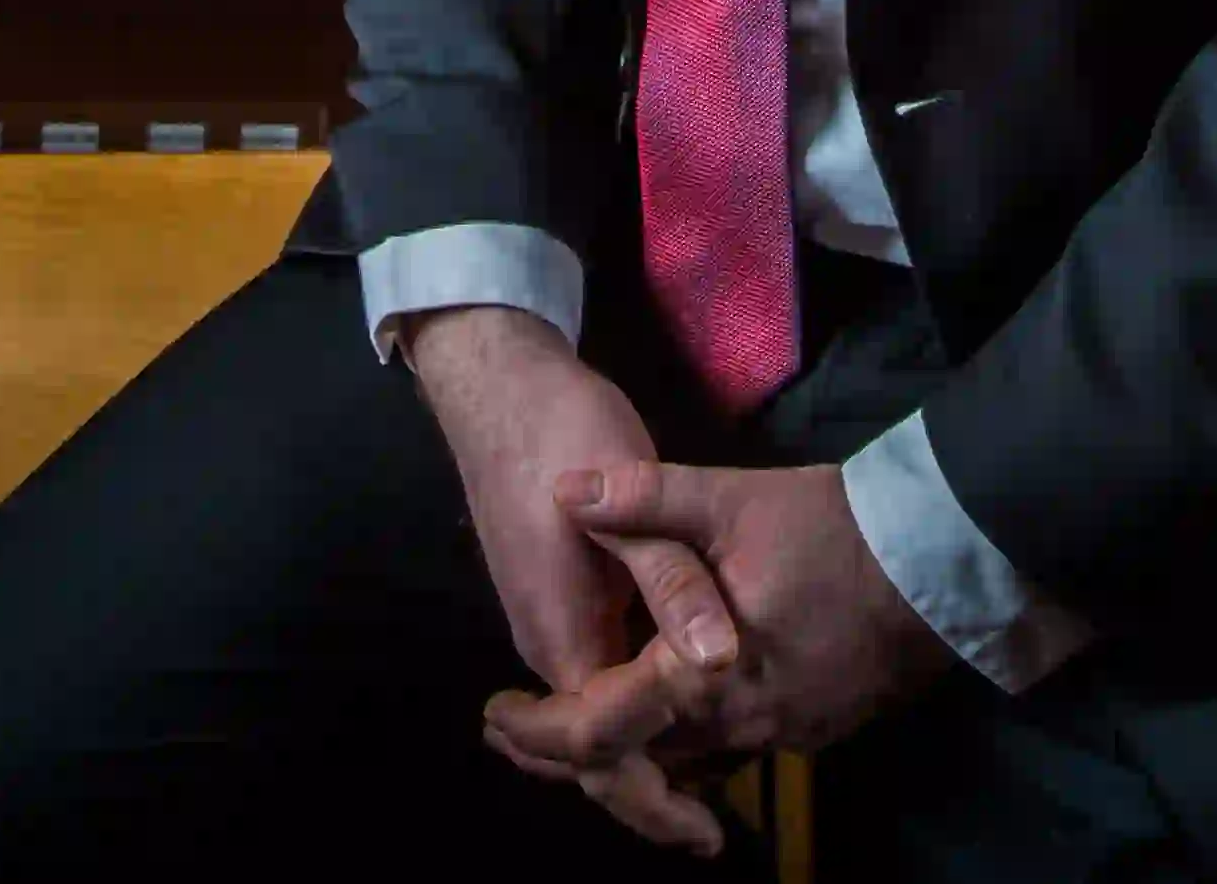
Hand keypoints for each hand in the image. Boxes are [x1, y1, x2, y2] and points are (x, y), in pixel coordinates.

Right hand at [401, 308, 741, 853]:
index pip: (602, 749)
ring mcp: (546, 622)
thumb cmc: (563, 434)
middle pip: (590, 750)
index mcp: (563, 635)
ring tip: (701, 790)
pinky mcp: (557, 596)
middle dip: (647, 795)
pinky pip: (592, 679)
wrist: (499, 383)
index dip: (654, 797)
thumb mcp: (632, 498)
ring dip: (639, 755)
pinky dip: (628, 711)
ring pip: (590, 716)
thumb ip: (673, 582)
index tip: (706, 831)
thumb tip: (717, 660)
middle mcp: (546, 644)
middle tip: (706, 833)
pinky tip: (670, 706)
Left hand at [486, 462, 956, 791]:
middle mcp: (738, 726)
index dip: (536, 732)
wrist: (941, 557)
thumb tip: (565, 489)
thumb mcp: (732, 499)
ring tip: (580, 714)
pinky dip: (683, 739)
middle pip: (634, 764)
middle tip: (517, 724)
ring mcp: (781, 734)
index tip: (495, 713)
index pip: (598, 733)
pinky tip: (667, 704)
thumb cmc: (834, 528)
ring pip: (683, 763)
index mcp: (702, 678)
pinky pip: (730, 750)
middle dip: (570, 750)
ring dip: (629, 748)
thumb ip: (645, 496)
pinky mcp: (814, 727)